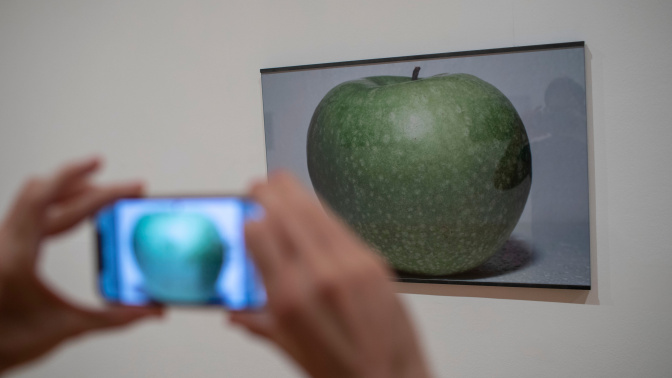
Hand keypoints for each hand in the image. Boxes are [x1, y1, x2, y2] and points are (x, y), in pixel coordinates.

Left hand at [0, 157, 162, 373]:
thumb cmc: (5, 343)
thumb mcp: (65, 328)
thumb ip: (112, 317)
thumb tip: (149, 310)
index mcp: (16, 257)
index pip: (58, 206)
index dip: (98, 191)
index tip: (127, 187)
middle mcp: (4, 242)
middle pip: (46, 191)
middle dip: (91, 183)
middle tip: (125, 188)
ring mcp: (2, 242)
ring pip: (34, 195)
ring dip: (70, 188)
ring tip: (100, 189)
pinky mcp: (4, 246)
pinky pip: (29, 209)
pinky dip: (56, 201)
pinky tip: (74, 211)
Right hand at [230, 172, 431, 377]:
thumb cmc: (342, 370)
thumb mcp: (289, 348)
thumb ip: (258, 321)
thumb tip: (235, 310)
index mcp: (289, 297)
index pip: (259, 235)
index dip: (249, 218)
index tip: (245, 216)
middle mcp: (319, 275)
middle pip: (286, 213)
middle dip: (269, 193)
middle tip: (259, 186)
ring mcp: (350, 264)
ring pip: (315, 212)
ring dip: (295, 193)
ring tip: (282, 184)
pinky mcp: (373, 261)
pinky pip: (341, 225)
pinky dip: (322, 211)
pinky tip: (314, 208)